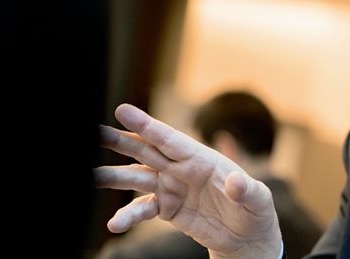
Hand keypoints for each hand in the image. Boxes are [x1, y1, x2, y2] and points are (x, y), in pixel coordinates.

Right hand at [95, 104, 281, 258]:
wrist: (247, 238)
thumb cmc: (255, 211)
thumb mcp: (258, 200)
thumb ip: (246, 190)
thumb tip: (235, 182)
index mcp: (202, 158)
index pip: (171, 139)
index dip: (147, 125)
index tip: (123, 111)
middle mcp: (183, 169)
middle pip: (147, 150)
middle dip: (121, 141)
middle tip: (95, 133)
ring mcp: (172, 187)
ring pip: (137, 177)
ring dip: (114, 177)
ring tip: (91, 176)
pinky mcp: (167, 209)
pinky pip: (143, 209)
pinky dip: (128, 215)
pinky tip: (115, 224)